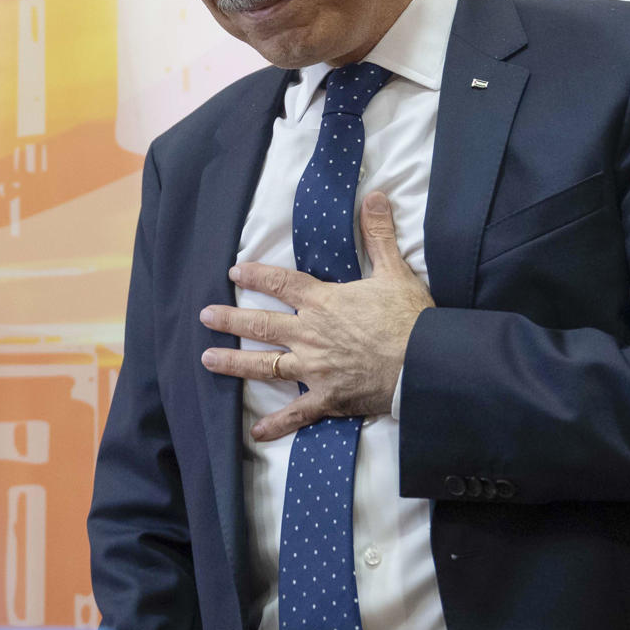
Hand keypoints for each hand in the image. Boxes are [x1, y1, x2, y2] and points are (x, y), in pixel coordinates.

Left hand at [199, 191, 432, 441]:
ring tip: (207, 359)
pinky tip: (255, 433)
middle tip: (204, 316)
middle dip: (229, 319)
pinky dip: (276, 424)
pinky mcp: (327, 398)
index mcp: (323, 302)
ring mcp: (315, 369)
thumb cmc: (410, 318)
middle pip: (261, 324)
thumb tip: (375, 197)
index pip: (281, 284)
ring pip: (265, 365)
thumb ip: (378, 234)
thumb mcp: (394, 271)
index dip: (256, 276)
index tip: (234, 273)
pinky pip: (297, 413)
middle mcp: (310, 334)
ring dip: (234, 362)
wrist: (425, 363)